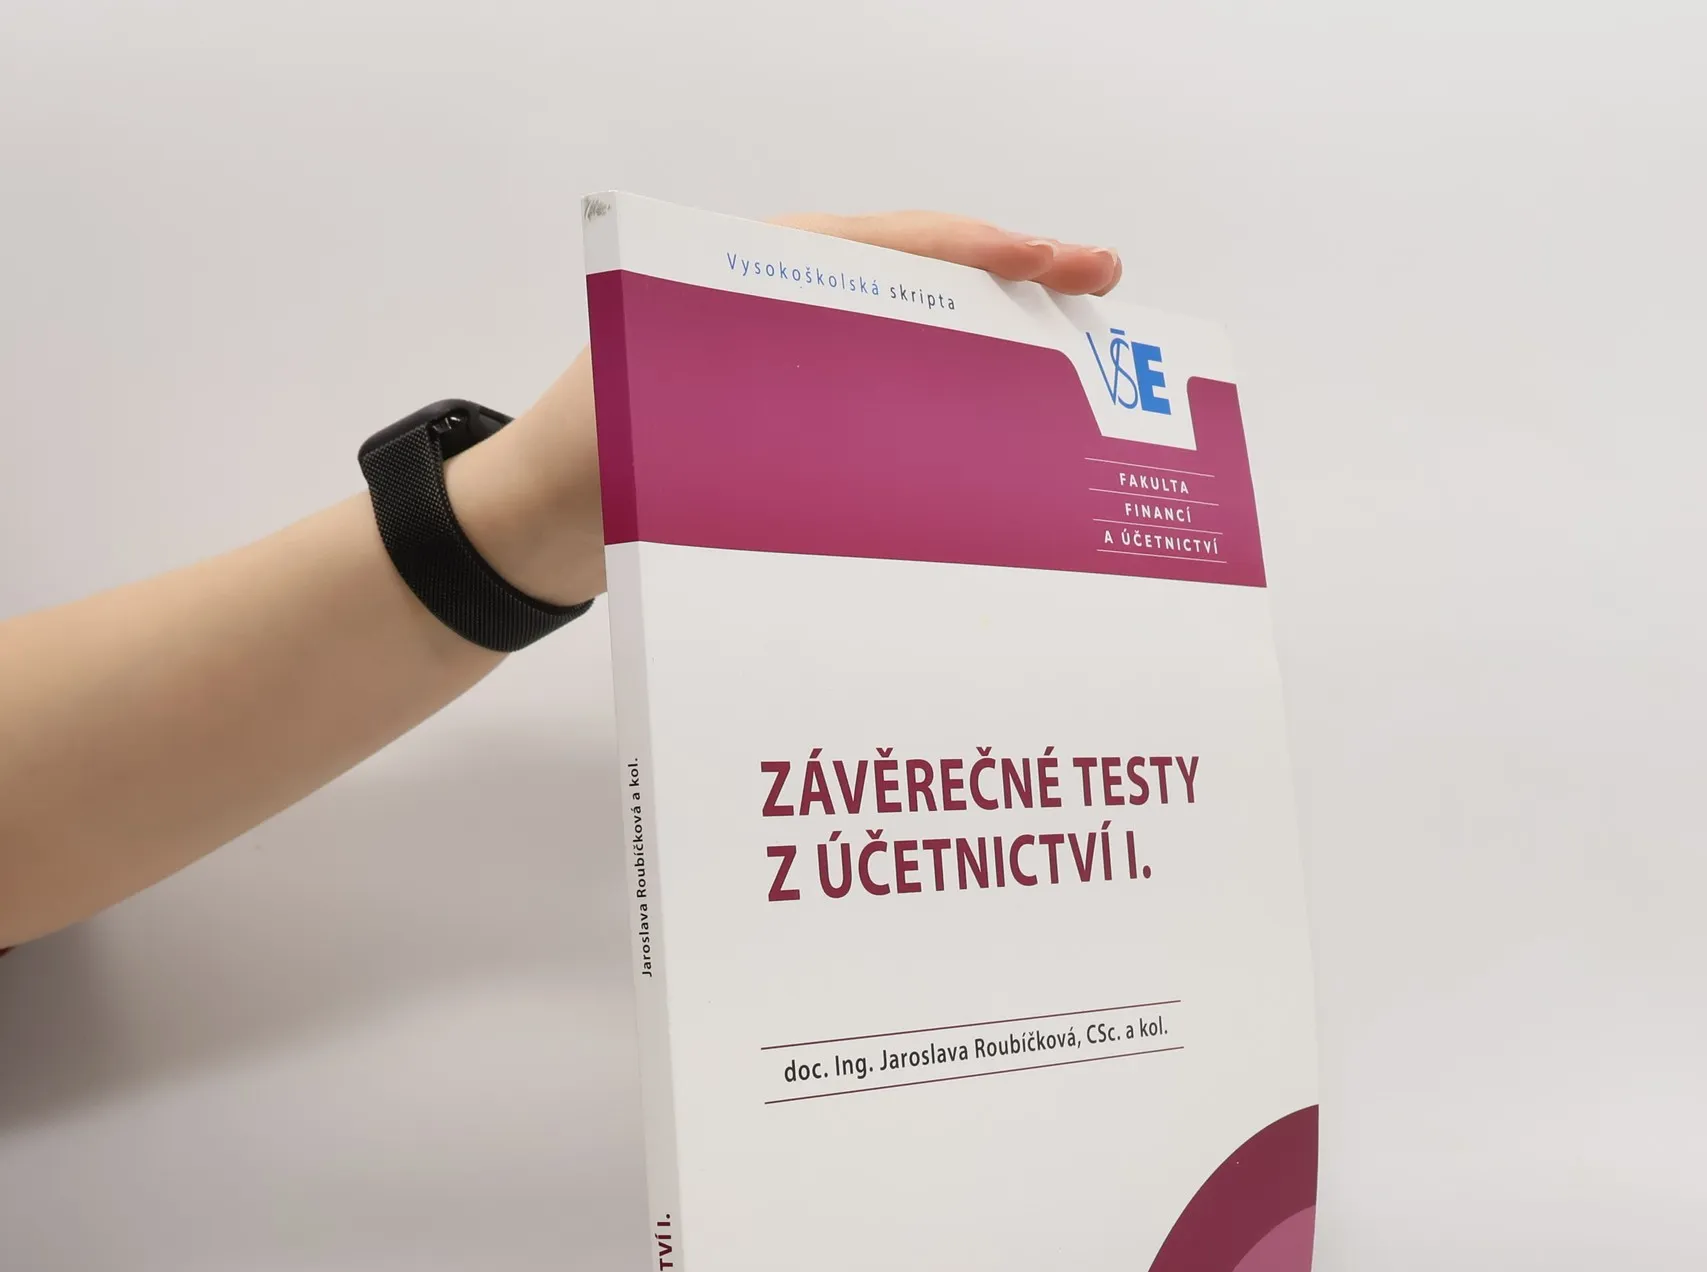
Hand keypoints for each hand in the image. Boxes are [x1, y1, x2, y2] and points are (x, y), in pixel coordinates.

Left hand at [446, 212, 1122, 608]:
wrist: (534, 526)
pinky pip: (891, 400)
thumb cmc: (585, 466)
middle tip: (1105, 289)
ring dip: (995, 346)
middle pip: (923, 280)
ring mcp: (798, 367)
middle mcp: (788, 312)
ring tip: (1078, 365)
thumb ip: (742, 410)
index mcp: (757, 282)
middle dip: (1016, 282)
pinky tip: (1004, 436)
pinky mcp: (799, 425)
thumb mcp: (657, 425)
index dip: (981, 250)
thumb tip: (842, 424)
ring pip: (917, 341)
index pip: (891, 245)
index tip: (1060, 262)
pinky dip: (953, 405)